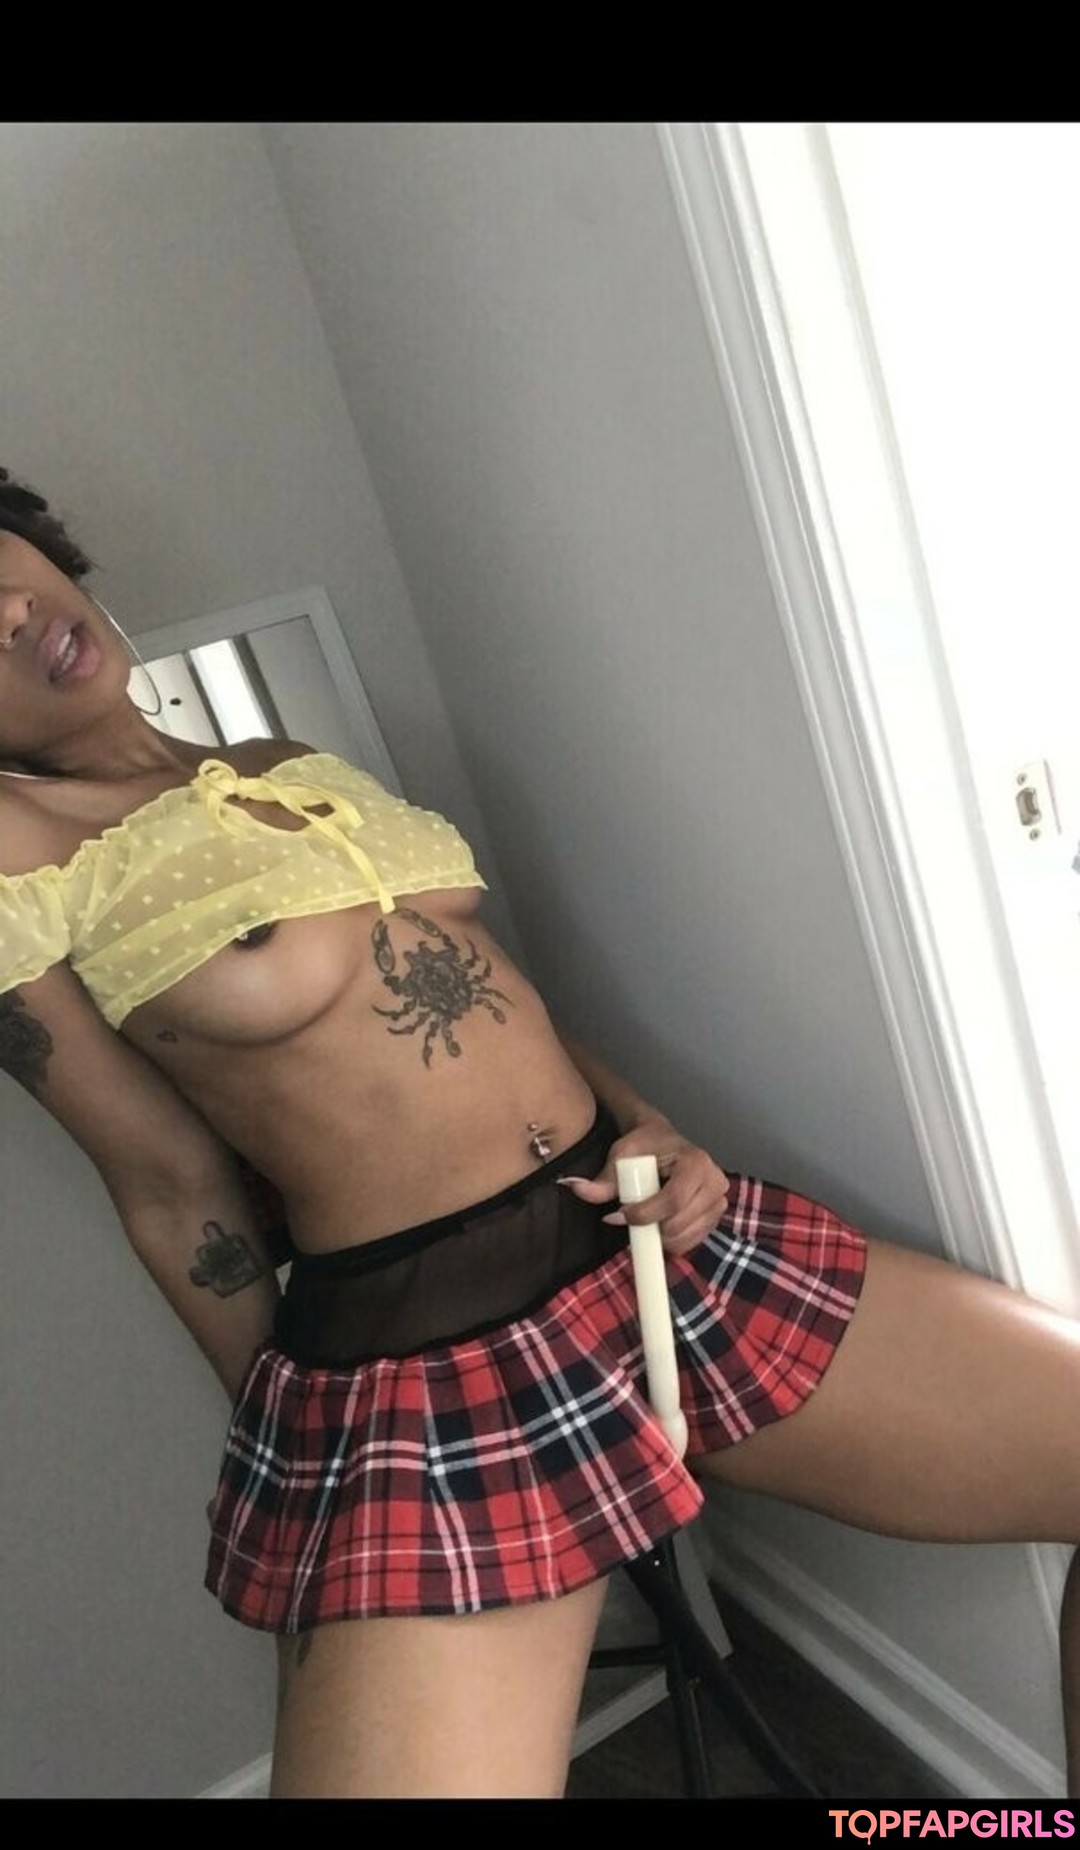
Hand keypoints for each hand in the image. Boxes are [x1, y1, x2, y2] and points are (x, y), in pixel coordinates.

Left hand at [558, 1113, 729, 1256]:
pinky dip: (671, 1240)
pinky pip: (691, 1242)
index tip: (620, 1215)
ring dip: (659, 1237)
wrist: (665, 1143)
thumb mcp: (622, 1154)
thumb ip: (603, 1177)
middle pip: (679, 1223)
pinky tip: (659, 1224)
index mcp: (696, 1162)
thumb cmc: (646, 1145)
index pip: (673, 1200)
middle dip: (650, 1228)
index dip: (645, 1214)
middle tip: (629, 1219)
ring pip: (685, 1236)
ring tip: (645, 1220)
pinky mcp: (716, 1217)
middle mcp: (715, 1181)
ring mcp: (719, 1201)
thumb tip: (576, 1188)